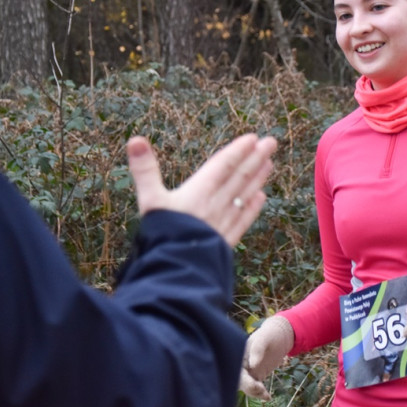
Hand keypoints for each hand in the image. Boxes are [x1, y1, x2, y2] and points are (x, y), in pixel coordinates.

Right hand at [127, 134, 277, 246]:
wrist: (175, 268)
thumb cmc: (161, 233)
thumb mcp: (149, 198)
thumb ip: (144, 170)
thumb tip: (135, 140)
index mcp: (199, 191)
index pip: (223, 165)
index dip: (237, 151)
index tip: (253, 138)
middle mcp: (216, 203)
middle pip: (239, 177)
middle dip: (255, 158)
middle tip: (271, 143)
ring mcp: (223, 222)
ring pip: (244, 195)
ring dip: (257, 178)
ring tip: (269, 164)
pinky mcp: (225, 240)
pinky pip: (243, 219)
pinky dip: (252, 206)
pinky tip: (261, 198)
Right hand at [238, 315, 293, 400]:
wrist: (280, 336)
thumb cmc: (271, 333)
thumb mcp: (265, 337)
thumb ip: (258, 349)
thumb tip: (252, 365)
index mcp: (238, 353)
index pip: (235, 370)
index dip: (242, 380)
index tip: (254, 384)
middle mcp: (240, 363)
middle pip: (239, 381)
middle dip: (248, 388)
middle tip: (261, 389)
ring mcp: (248, 371)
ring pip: (246, 387)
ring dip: (255, 393)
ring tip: (266, 394)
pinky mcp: (255, 376)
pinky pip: (254, 388)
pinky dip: (260, 394)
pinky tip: (268, 397)